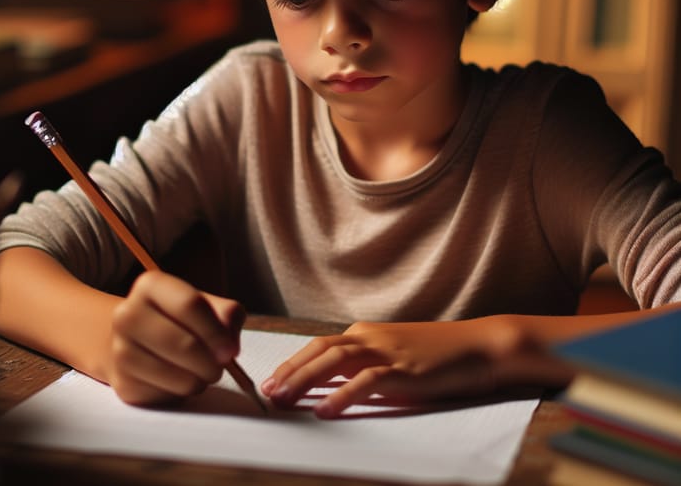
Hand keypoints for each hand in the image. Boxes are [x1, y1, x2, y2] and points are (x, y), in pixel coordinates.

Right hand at [106, 270, 244, 404]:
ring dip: (199, 380)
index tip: (230, 350)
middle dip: (210, 362)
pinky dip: (180, 393)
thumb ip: (227, 315)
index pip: (189, 305)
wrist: (134, 338)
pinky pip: (164, 396)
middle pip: (183, 344)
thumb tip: (230, 347)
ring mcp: (120, 350)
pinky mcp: (122, 383)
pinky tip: (179, 379)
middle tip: (219, 367)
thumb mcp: (206, 304)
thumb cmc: (179, 318)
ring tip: (200, 371)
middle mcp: (128, 314)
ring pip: (176, 376)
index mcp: (151, 285)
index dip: (215, 331)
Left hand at [261, 317, 571, 417]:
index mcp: (365, 334)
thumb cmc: (436, 354)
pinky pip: (366, 381)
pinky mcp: (404, 369)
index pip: (319, 346)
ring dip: (305, 379)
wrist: (477, 346)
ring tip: (284, 398)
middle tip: (267, 392)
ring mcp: (387, 351)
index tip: (273, 380)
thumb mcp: (394, 355)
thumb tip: (332, 384)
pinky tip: (324, 409)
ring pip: (335, 361)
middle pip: (320, 350)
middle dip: (290, 370)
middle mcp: (369, 337)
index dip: (293, 363)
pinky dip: (342, 395)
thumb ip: (364, 366)